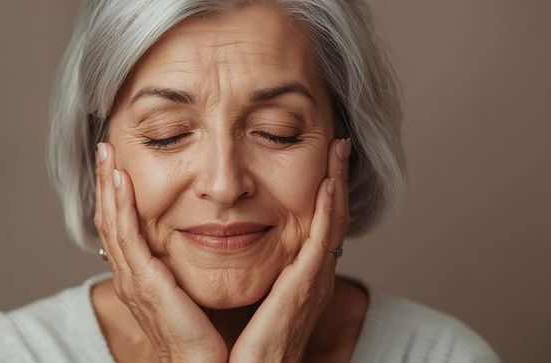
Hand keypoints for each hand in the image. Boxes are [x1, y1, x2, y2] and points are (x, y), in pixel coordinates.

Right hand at [94, 142, 227, 362]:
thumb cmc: (201, 335)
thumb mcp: (188, 292)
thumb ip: (183, 268)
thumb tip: (197, 242)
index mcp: (139, 276)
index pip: (121, 227)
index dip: (116, 195)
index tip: (118, 163)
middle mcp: (129, 275)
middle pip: (109, 219)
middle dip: (106, 182)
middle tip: (104, 148)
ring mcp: (133, 279)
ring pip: (112, 222)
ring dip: (108, 185)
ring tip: (107, 153)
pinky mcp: (145, 284)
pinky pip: (128, 237)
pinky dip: (121, 206)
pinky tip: (121, 180)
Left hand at [228, 138, 351, 362]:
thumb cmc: (234, 344)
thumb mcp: (243, 295)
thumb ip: (241, 267)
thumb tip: (221, 238)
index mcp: (298, 277)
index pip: (316, 224)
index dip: (322, 191)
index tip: (320, 159)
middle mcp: (313, 276)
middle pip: (332, 217)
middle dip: (338, 178)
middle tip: (339, 144)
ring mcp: (313, 281)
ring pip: (333, 221)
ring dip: (338, 182)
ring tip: (340, 148)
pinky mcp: (305, 288)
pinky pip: (322, 240)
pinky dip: (329, 210)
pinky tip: (328, 182)